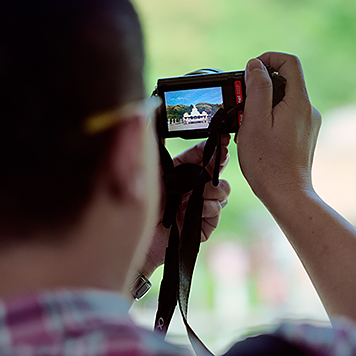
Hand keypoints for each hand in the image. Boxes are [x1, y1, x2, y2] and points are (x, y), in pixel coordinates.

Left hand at [140, 135, 230, 276]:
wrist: (133, 238)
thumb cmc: (135, 205)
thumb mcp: (145, 172)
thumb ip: (153, 149)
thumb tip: (149, 117)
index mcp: (181, 173)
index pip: (202, 156)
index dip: (213, 147)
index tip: (221, 139)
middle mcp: (193, 189)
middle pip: (217, 171)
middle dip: (219, 164)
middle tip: (219, 159)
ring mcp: (199, 207)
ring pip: (223, 190)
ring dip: (213, 188)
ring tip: (197, 193)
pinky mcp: (203, 226)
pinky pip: (217, 211)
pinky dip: (210, 207)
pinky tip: (198, 208)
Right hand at [236, 52, 320, 206]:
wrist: (286, 195)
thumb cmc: (267, 163)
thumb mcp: (255, 121)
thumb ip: (257, 89)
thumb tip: (256, 65)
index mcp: (298, 102)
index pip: (289, 62)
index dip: (268, 59)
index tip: (250, 72)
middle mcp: (308, 110)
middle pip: (285, 82)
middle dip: (260, 88)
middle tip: (242, 107)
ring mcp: (308, 123)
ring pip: (283, 101)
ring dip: (263, 106)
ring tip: (248, 128)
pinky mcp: (304, 135)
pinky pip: (286, 116)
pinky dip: (270, 120)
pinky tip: (258, 138)